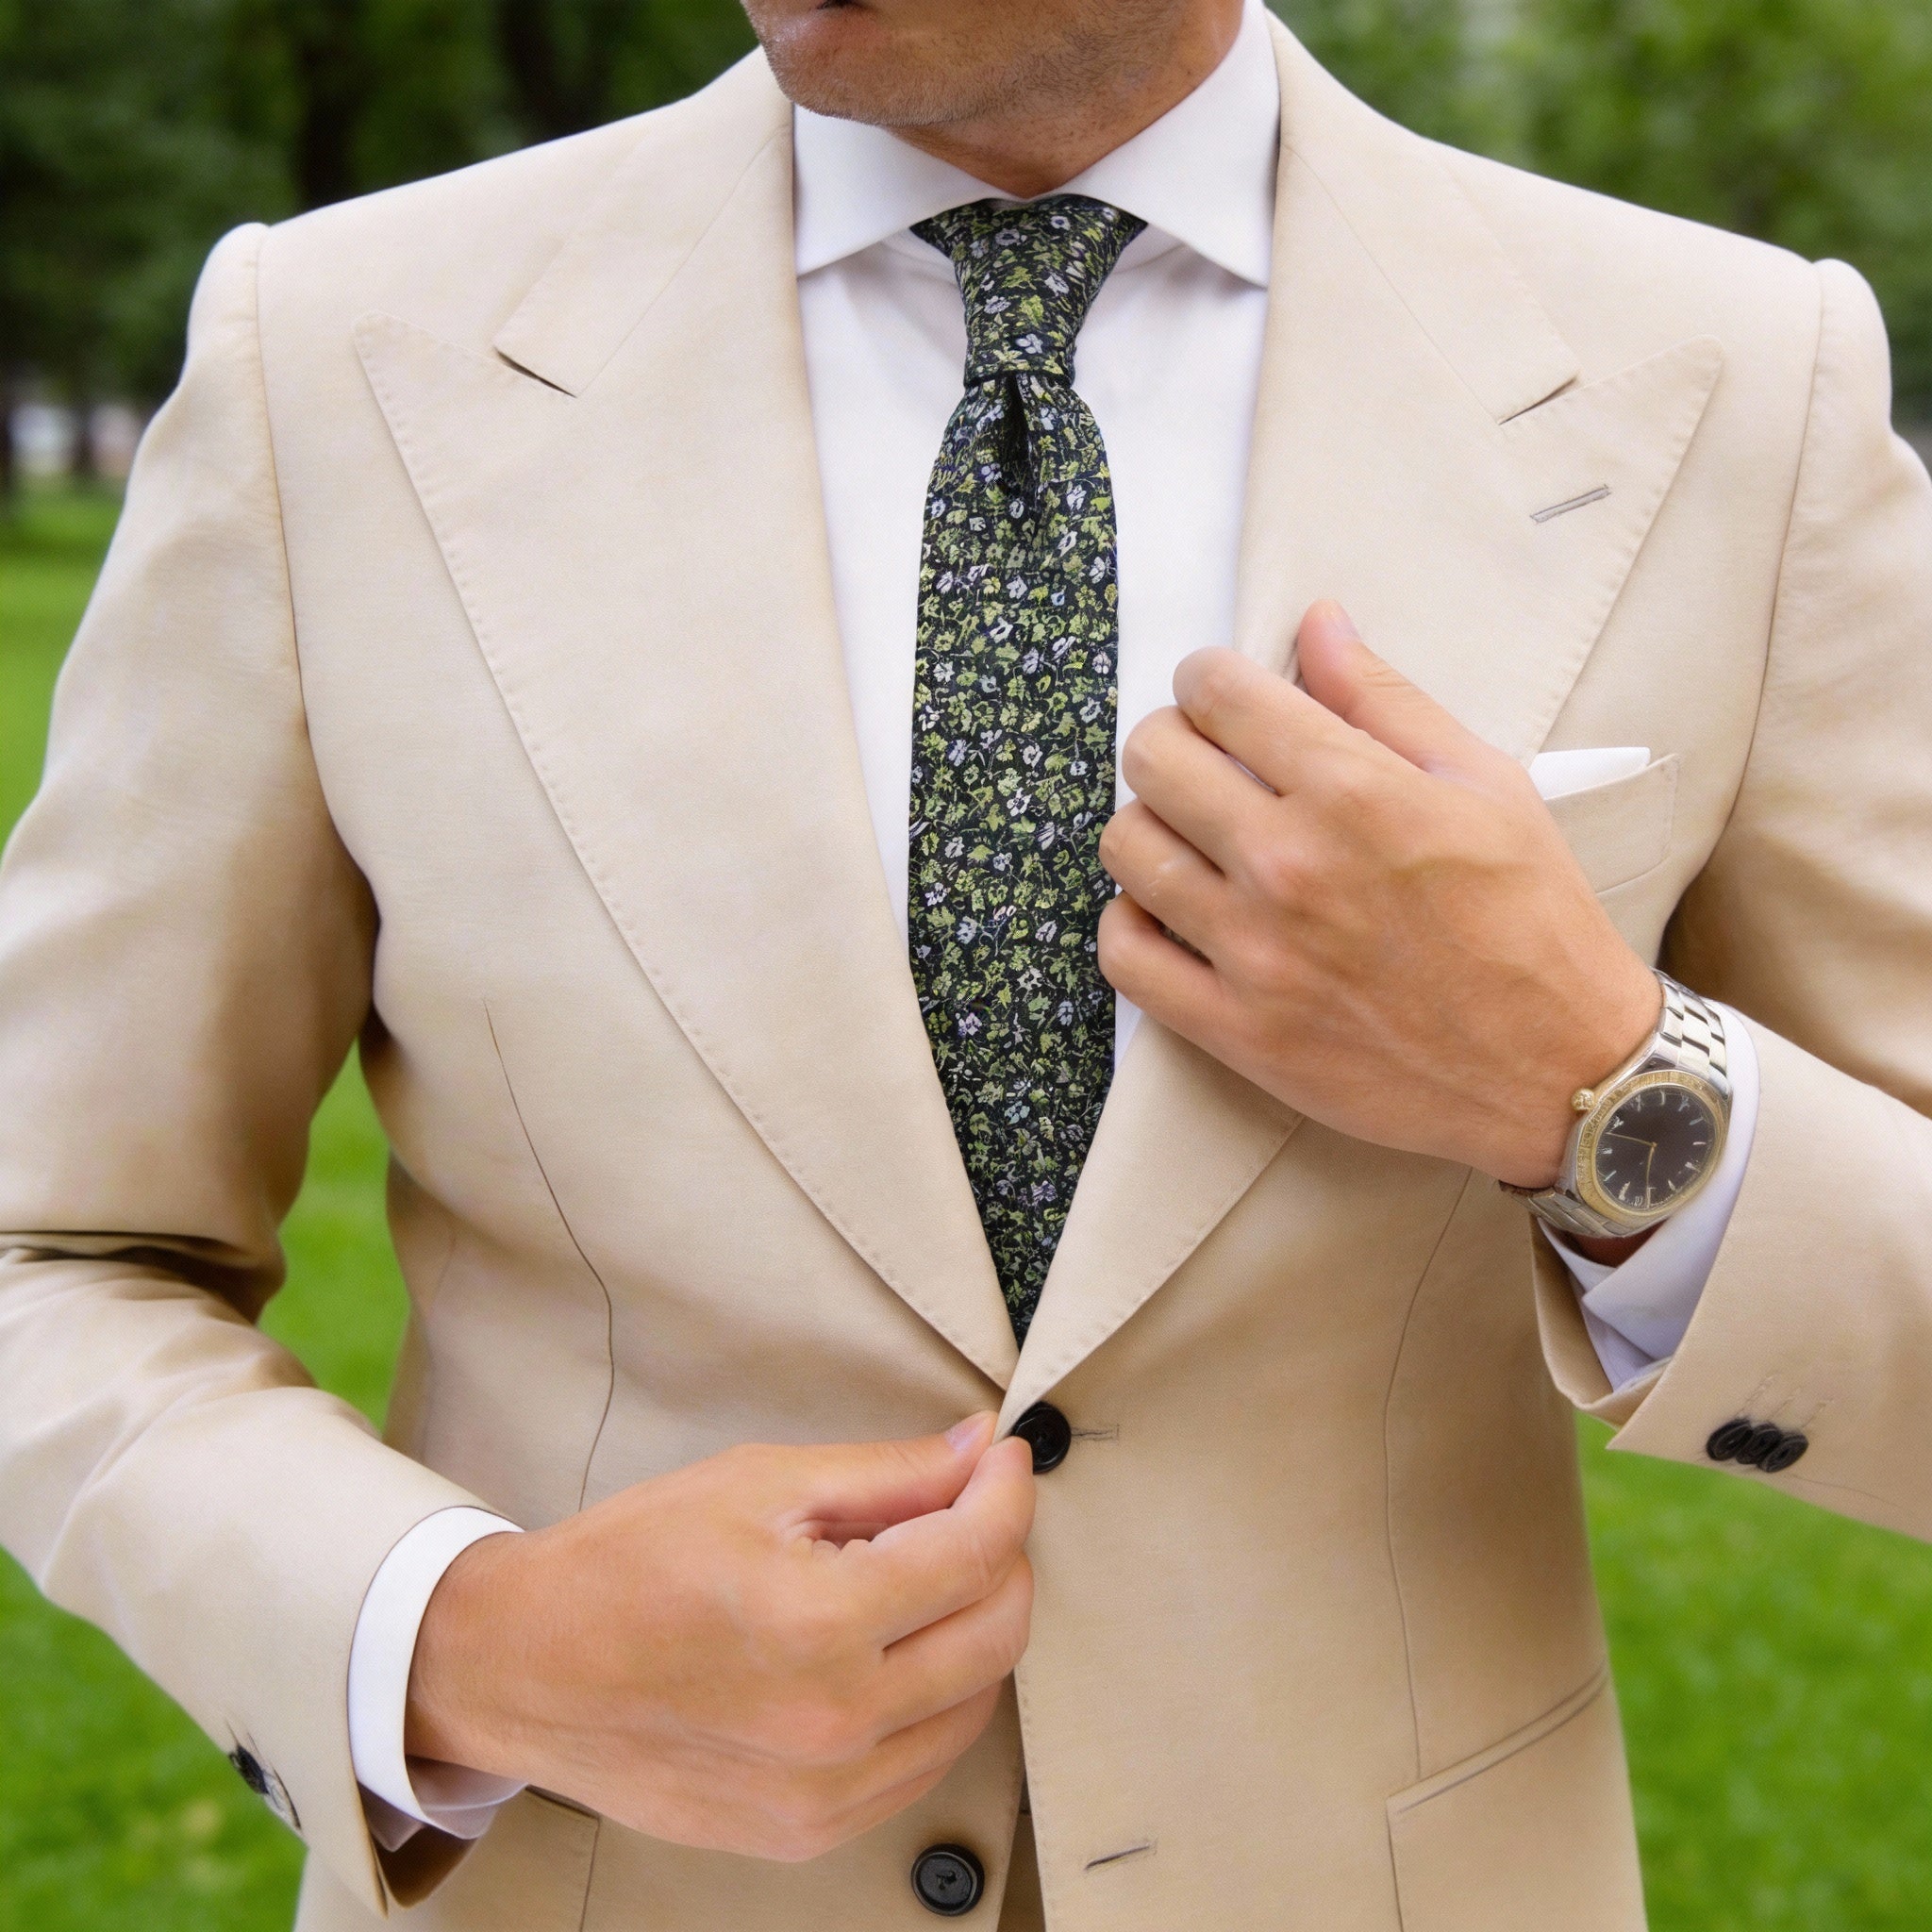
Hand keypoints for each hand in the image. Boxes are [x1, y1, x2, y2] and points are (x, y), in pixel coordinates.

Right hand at [405, 1415, 1034, 1860]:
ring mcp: (824, 1796)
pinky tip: (894, 1650)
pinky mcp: (807, 1833)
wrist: (527, 1668)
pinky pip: (922, 1763)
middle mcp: (835, 1724)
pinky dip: (935, 1699)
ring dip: (975, 1629)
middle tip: (971, 1508)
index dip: (1007, 1491)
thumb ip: (887, 1474)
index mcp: (819, 1624)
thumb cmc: (627, 1564)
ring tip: (923, 1576)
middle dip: (1004, 1555)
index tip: (1003, 1461)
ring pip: (974, 1705)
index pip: (976, 1553)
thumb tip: (980, 1453)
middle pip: (998, 1634)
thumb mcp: (759, 1484)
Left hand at [1097, 600, 1660, 1189]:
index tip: (1223, 696)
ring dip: (1149, 827)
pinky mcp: (1236, 1030)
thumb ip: (1385, 699)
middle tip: (1206, 763)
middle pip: (1152, 759)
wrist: (1560, 1069)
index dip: (1208, 679)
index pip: (1217, 692)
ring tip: (1193, 838)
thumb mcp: (1485, 783)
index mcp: (1352, 791)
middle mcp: (1289, 864)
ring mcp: (1254, 952)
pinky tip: (1174, 912)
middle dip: (1172, 740)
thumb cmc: (1533, 920)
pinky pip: (1124, 955)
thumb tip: (1316, 622)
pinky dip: (1132, 923)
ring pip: (1126, 848)